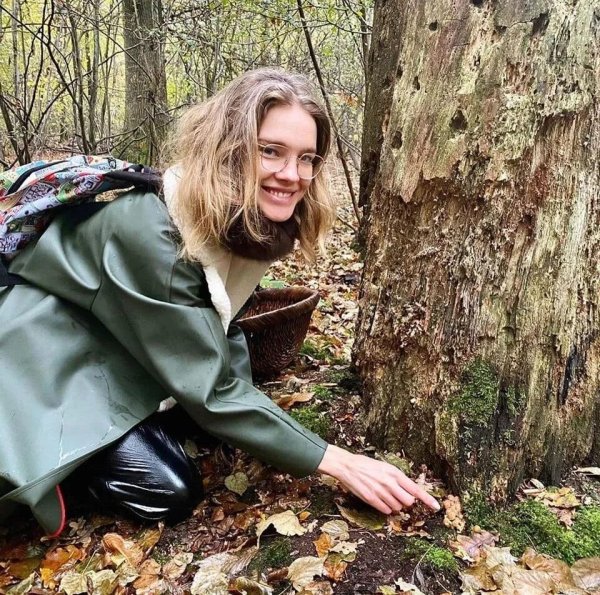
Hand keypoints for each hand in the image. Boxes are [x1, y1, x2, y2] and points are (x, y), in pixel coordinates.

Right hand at [317, 444, 439, 513]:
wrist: (348, 466)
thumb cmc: (366, 465)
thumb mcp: (385, 467)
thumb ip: (397, 479)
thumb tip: (408, 491)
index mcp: (395, 473)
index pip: (416, 489)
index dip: (427, 499)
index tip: (436, 507)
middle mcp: (390, 483)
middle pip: (408, 502)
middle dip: (406, 501)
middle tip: (397, 495)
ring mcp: (381, 492)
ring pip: (397, 507)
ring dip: (395, 505)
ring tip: (385, 495)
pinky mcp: (372, 499)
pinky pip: (386, 510)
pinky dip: (386, 508)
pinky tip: (380, 500)